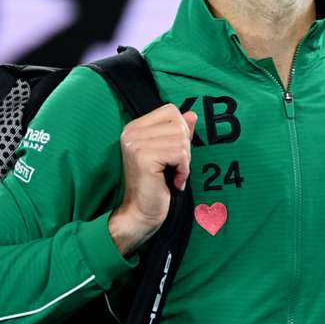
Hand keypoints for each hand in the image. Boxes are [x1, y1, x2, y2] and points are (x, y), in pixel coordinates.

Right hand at [108, 104, 196, 255]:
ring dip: (185, 161)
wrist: (140, 213)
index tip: (174, 154)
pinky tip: (174, 181)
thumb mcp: (170, 154)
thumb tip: (193, 114)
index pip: (170, 110)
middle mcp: (132, 131)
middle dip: (185, 148)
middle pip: (179, 124)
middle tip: (175, 167)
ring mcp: (136, 143)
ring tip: (173, 175)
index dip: (181, 131)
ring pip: (181, 140)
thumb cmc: (156, 184)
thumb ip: (179, 133)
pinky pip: (180, 154)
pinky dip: (183, 170)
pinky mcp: (143, 157)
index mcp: (135, 127)